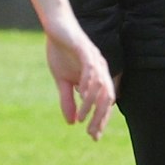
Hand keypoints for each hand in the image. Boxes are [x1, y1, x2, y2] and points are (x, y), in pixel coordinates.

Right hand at [44, 20, 114, 140]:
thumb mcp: (62, 81)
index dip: (101, 120)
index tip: (94, 137)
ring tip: (83, 118)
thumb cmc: (61, 52)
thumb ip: (68, 100)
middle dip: (101, 118)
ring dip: (92, 105)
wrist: (56, 28)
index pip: (105, 102)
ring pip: (101, 87)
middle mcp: (101, 70)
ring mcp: (95, 60)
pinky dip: (88, 84)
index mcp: (97, 77)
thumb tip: (71, 123)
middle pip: (108, 98)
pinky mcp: (85, 50)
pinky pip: (91, 69)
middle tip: (91, 133)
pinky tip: (81, 95)